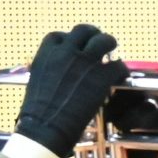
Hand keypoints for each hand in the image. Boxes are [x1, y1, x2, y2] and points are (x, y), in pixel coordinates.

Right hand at [9, 24, 128, 157]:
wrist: (46, 127)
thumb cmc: (37, 112)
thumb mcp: (37, 82)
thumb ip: (48, 70)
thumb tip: (55, 71)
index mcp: (47, 53)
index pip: (59, 36)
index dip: (68, 41)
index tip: (74, 47)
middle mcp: (66, 52)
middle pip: (84, 31)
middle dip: (92, 35)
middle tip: (98, 43)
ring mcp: (85, 62)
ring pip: (104, 40)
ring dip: (109, 44)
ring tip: (112, 51)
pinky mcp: (101, 77)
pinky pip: (118, 66)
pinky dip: (120, 70)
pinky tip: (119, 76)